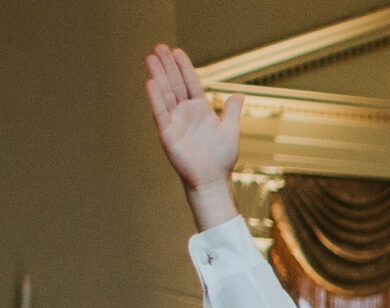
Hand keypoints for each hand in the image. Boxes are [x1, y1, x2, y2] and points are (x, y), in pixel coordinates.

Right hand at [144, 46, 241, 227]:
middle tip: (159, 47)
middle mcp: (185, 112)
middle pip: (174, 84)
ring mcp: (175, 121)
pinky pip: (160, 112)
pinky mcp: (167, 133)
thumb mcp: (230, 130)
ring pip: (165, 94)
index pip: (190, 83)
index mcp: (200, 110)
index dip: (183, 67)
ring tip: (151, 57)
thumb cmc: (221, 158)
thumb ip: (231, 111)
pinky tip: (150, 82)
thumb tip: (239, 94)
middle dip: (167, 66)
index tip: (176, 51)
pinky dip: (155, 98)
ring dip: (158, 76)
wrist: (213, 179)